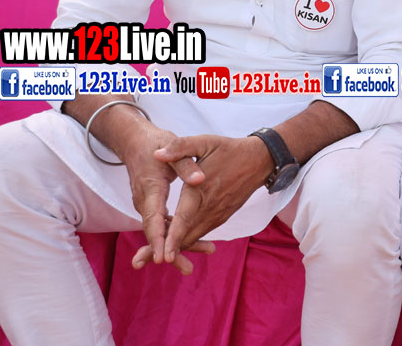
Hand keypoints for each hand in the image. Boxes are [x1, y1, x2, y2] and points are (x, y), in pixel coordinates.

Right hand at [120, 123, 206, 272]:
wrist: (136, 141)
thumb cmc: (156, 142)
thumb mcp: (173, 145)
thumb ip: (186, 164)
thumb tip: (200, 180)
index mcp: (150, 187)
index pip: (153, 218)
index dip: (159, 240)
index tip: (165, 258)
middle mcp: (145, 200)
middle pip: (156, 231)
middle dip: (169, 250)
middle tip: (186, 268)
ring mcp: (146, 204)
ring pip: (159, 230)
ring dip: (174, 246)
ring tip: (190, 266)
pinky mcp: (152, 205)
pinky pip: (161, 224)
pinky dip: (173, 235)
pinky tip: (190, 245)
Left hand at [152, 134, 274, 261]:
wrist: (260, 160)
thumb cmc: (230, 150)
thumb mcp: (206, 142)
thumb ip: (181, 147)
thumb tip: (157, 154)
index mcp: (202, 190)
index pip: (185, 219)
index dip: (172, 238)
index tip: (163, 257)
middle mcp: (210, 207)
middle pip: (186, 236)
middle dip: (165, 249)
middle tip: (141, 260)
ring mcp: (218, 214)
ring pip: (194, 237)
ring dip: (175, 246)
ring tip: (153, 255)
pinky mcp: (222, 216)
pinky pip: (202, 232)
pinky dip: (187, 239)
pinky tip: (174, 241)